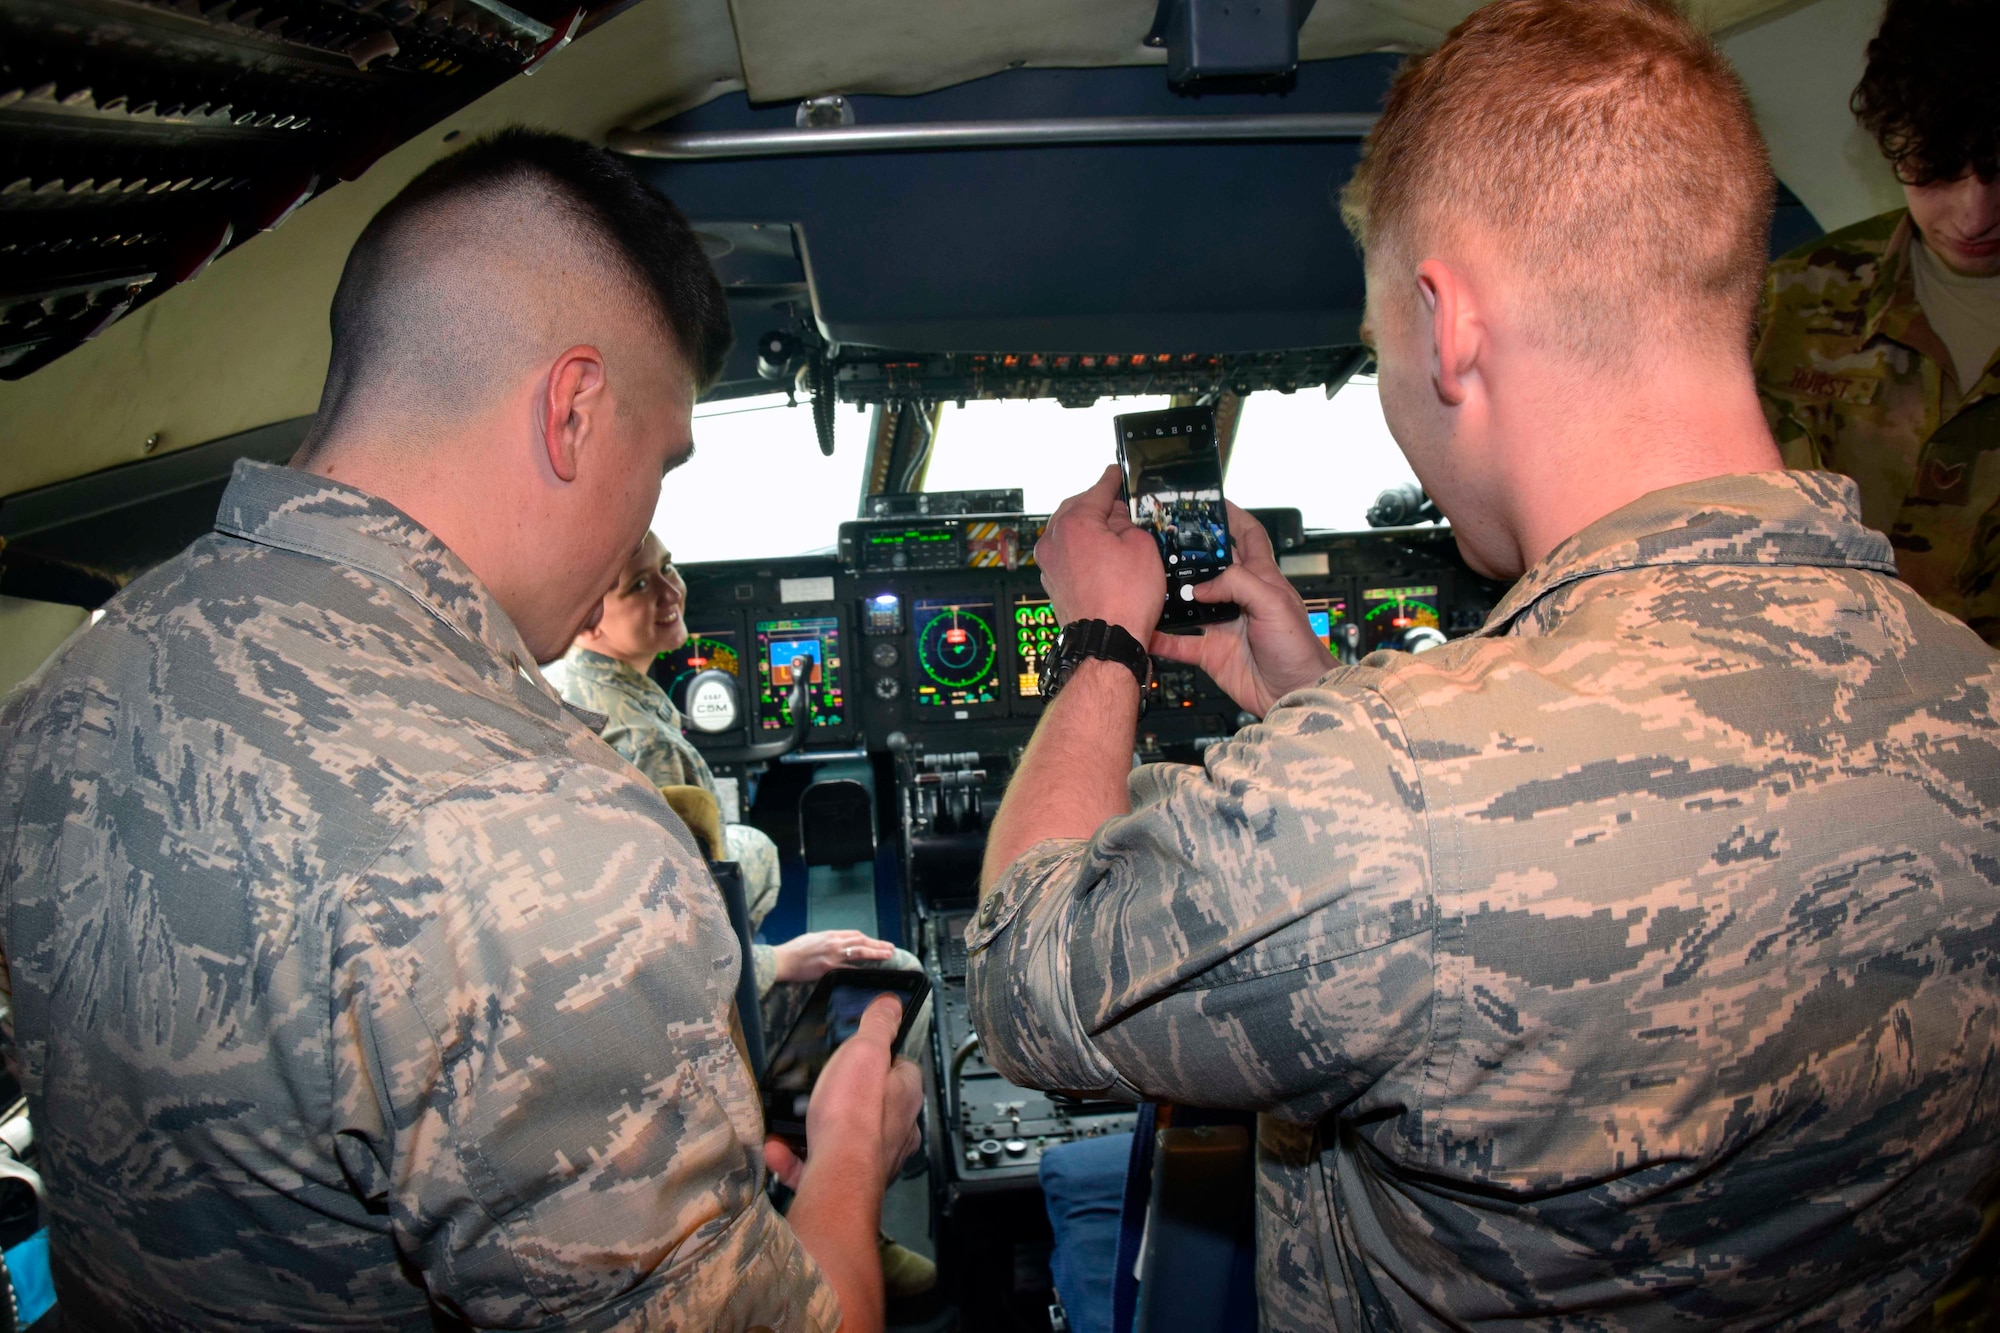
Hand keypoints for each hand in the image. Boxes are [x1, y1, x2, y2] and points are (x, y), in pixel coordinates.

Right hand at [764, 993, 924, 1192]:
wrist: (837, 1176)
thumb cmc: (854, 1115)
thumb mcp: (866, 1049)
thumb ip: (879, 1024)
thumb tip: (891, 1004)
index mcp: (906, 1095)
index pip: (902, 1067)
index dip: (881, 1056)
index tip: (860, 1051)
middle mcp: (897, 1129)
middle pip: (874, 1104)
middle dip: (846, 1095)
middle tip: (822, 1086)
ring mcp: (872, 1158)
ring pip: (844, 1136)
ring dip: (816, 1126)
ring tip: (795, 1116)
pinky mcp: (844, 1181)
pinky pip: (816, 1164)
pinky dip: (794, 1156)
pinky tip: (778, 1146)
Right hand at [772, 930, 895, 984]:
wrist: (782, 960)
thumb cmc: (795, 950)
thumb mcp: (813, 938)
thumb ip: (828, 940)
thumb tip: (840, 944)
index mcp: (830, 935)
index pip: (855, 934)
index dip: (869, 939)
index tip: (878, 943)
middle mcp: (834, 943)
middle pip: (861, 941)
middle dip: (878, 945)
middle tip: (891, 948)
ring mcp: (833, 956)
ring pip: (860, 953)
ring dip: (876, 954)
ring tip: (888, 955)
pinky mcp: (829, 968)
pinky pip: (850, 968)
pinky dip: (862, 969)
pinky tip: (872, 970)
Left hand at [1035, 465, 1166, 639]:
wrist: (1106, 642)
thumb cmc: (1123, 601)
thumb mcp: (1142, 547)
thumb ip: (1128, 522)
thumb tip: (1119, 518)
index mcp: (1073, 523)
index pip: (1097, 490)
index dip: (1112, 480)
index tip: (1115, 473)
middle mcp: (1053, 541)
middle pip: (1077, 509)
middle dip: (1099, 506)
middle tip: (1120, 506)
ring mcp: (1049, 563)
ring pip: (1069, 533)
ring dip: (1090, 529)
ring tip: (1115, 535)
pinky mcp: (1052, 582)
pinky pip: (1067, 554)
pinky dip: (1082, 550)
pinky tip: (1102, 557)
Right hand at [1149, 502, 1332, 716]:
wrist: (1294, 693)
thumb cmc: (1297, 647)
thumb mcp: (1273, 602)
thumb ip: (1238, 584)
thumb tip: (1202, 586)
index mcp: (1261, 579)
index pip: (1249, 537)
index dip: (1233, 517)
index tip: (1211, 503)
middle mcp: (1240, 598)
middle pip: (1210, 567)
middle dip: (1189, 553)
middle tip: (1164, 541)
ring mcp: (1223, 625)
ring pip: (1190, 603)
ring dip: (1171, 595)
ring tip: (1149, 581)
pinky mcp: (1212, 652)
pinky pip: (1180, 642)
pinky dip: (1163, 638)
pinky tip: (1147, 632)